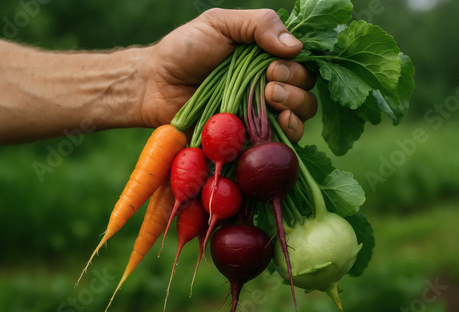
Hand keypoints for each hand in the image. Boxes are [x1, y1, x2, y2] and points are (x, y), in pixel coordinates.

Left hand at [143, 8, 316, 141]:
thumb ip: (258, 25)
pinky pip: (280, 140)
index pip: (299, 64)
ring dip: (295, 107)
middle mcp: (267, 86)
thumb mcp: (220, 24)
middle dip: (294, 86)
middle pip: (304, 91)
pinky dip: (289, 133)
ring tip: (270, 99)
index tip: (272, 67)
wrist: (155, 84)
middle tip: (268, 84)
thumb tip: (296, 46)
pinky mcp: (248, 136)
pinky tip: (280, 123)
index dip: (294, 67)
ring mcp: (259, 113)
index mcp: (264, 58)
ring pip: (299, 114)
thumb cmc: (185, 50)